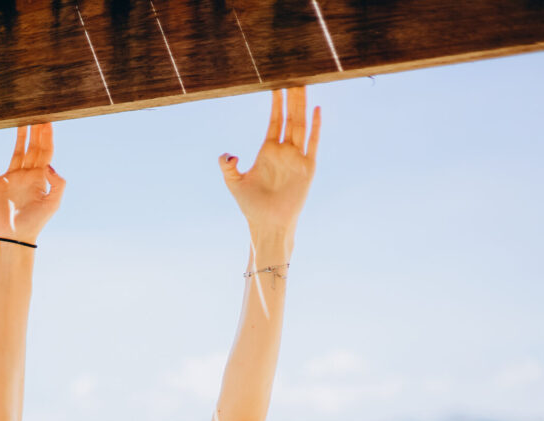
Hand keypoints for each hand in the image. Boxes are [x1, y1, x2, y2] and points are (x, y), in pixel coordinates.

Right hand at [0, 122, 65, 244]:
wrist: (15, 238)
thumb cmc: (35, 223)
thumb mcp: (53, 204)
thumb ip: (57, 183)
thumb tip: (49, 165)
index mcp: (41, 178)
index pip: (46, 152)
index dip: (48, 136)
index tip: (48, 119)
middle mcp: (26, 175)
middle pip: (32, 147)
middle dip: (36, 130)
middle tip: (37, 111)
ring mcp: (10, 177)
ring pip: (16, 151)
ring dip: (18, 135)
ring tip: (20, 117)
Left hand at [219, 86, 319, 233]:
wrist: (268, 226)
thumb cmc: (251, 207)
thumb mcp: (234, 184)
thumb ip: (227, 167)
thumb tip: (229, 155)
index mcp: (268, 151)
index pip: (274, 120)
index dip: (276, 101)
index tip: (276, 82)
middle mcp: (285, 151)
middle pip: (290, 117)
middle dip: (292, 96)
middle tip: (293, 72)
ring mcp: (297, 158)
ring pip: (301, 125)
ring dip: (302, 105)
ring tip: (304, 83)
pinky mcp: (307, 168)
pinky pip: (313, 144)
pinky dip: (316, 127)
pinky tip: (316, 110)